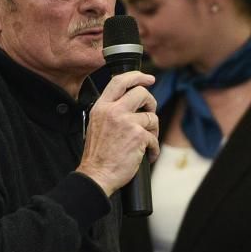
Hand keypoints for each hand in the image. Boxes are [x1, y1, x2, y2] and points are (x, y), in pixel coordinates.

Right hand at [76, 71, 159, 196]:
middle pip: (141, 93)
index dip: (137, 76)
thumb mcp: (96, 124)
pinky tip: (147, 155)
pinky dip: (153, 149)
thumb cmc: (97, 155)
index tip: (148, 78)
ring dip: (153, 131)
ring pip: (151, 117)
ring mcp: (126, 123)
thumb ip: (110, 111)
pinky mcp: (138, 136)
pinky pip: (154, 138)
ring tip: (146, 142)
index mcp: (101, 107)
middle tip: (150, 113)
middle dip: (151, 103)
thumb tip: (131, 104)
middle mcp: (113, 111)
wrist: (96, 175)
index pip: (119, 81)